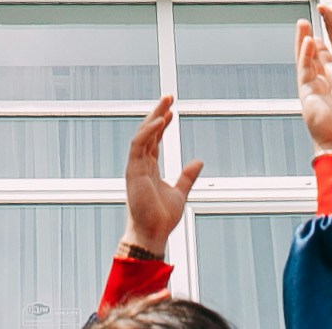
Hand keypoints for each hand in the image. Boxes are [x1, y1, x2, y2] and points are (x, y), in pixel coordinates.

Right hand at [121, 95, 200, 255]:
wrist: (152, 234)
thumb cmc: (161, 218)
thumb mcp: (180, 193)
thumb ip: (187, 177)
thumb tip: (199, 161)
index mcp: (149, 168)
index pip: (154, 140)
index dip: (162, 125)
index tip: (172, 111)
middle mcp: (141, 165)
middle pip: (148, 132)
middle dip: (157, 113)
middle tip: (169, 97)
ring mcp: (135, 167)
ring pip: (142, 134)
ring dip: (153, 116)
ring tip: (166, 102)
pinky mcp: (133, 171)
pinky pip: (138, 145)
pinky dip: (149, 131)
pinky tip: (161, 120)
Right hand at [296, 18, 331, 156]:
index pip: (329, 62)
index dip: (325, 48)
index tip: (321, 33)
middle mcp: (324, 85)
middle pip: (314, 58)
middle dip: (310, 40)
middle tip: (306, 24)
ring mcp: (314, 88)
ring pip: (306, 60)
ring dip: (302, 42)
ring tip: (301, 24)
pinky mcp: (306, 92)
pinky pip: (304, 70)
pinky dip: (304, 55)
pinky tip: (306, 41)